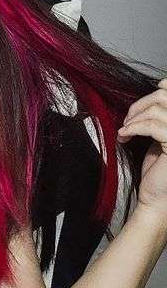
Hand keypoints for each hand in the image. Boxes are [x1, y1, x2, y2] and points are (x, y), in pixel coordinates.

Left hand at [118, 77, 166, 218]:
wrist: (156, 200)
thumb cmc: (158, 172)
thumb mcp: (160, 137)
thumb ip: (160, 117)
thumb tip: (159, 89)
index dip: (164, 88)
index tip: (148, 94)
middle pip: (165, 97)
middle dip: (141, 105)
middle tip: (127, 121)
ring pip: (157, 109)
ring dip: (134, 118)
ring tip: (125, 131)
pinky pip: (152, 126)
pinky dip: (134, 128)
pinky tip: (124, 136)